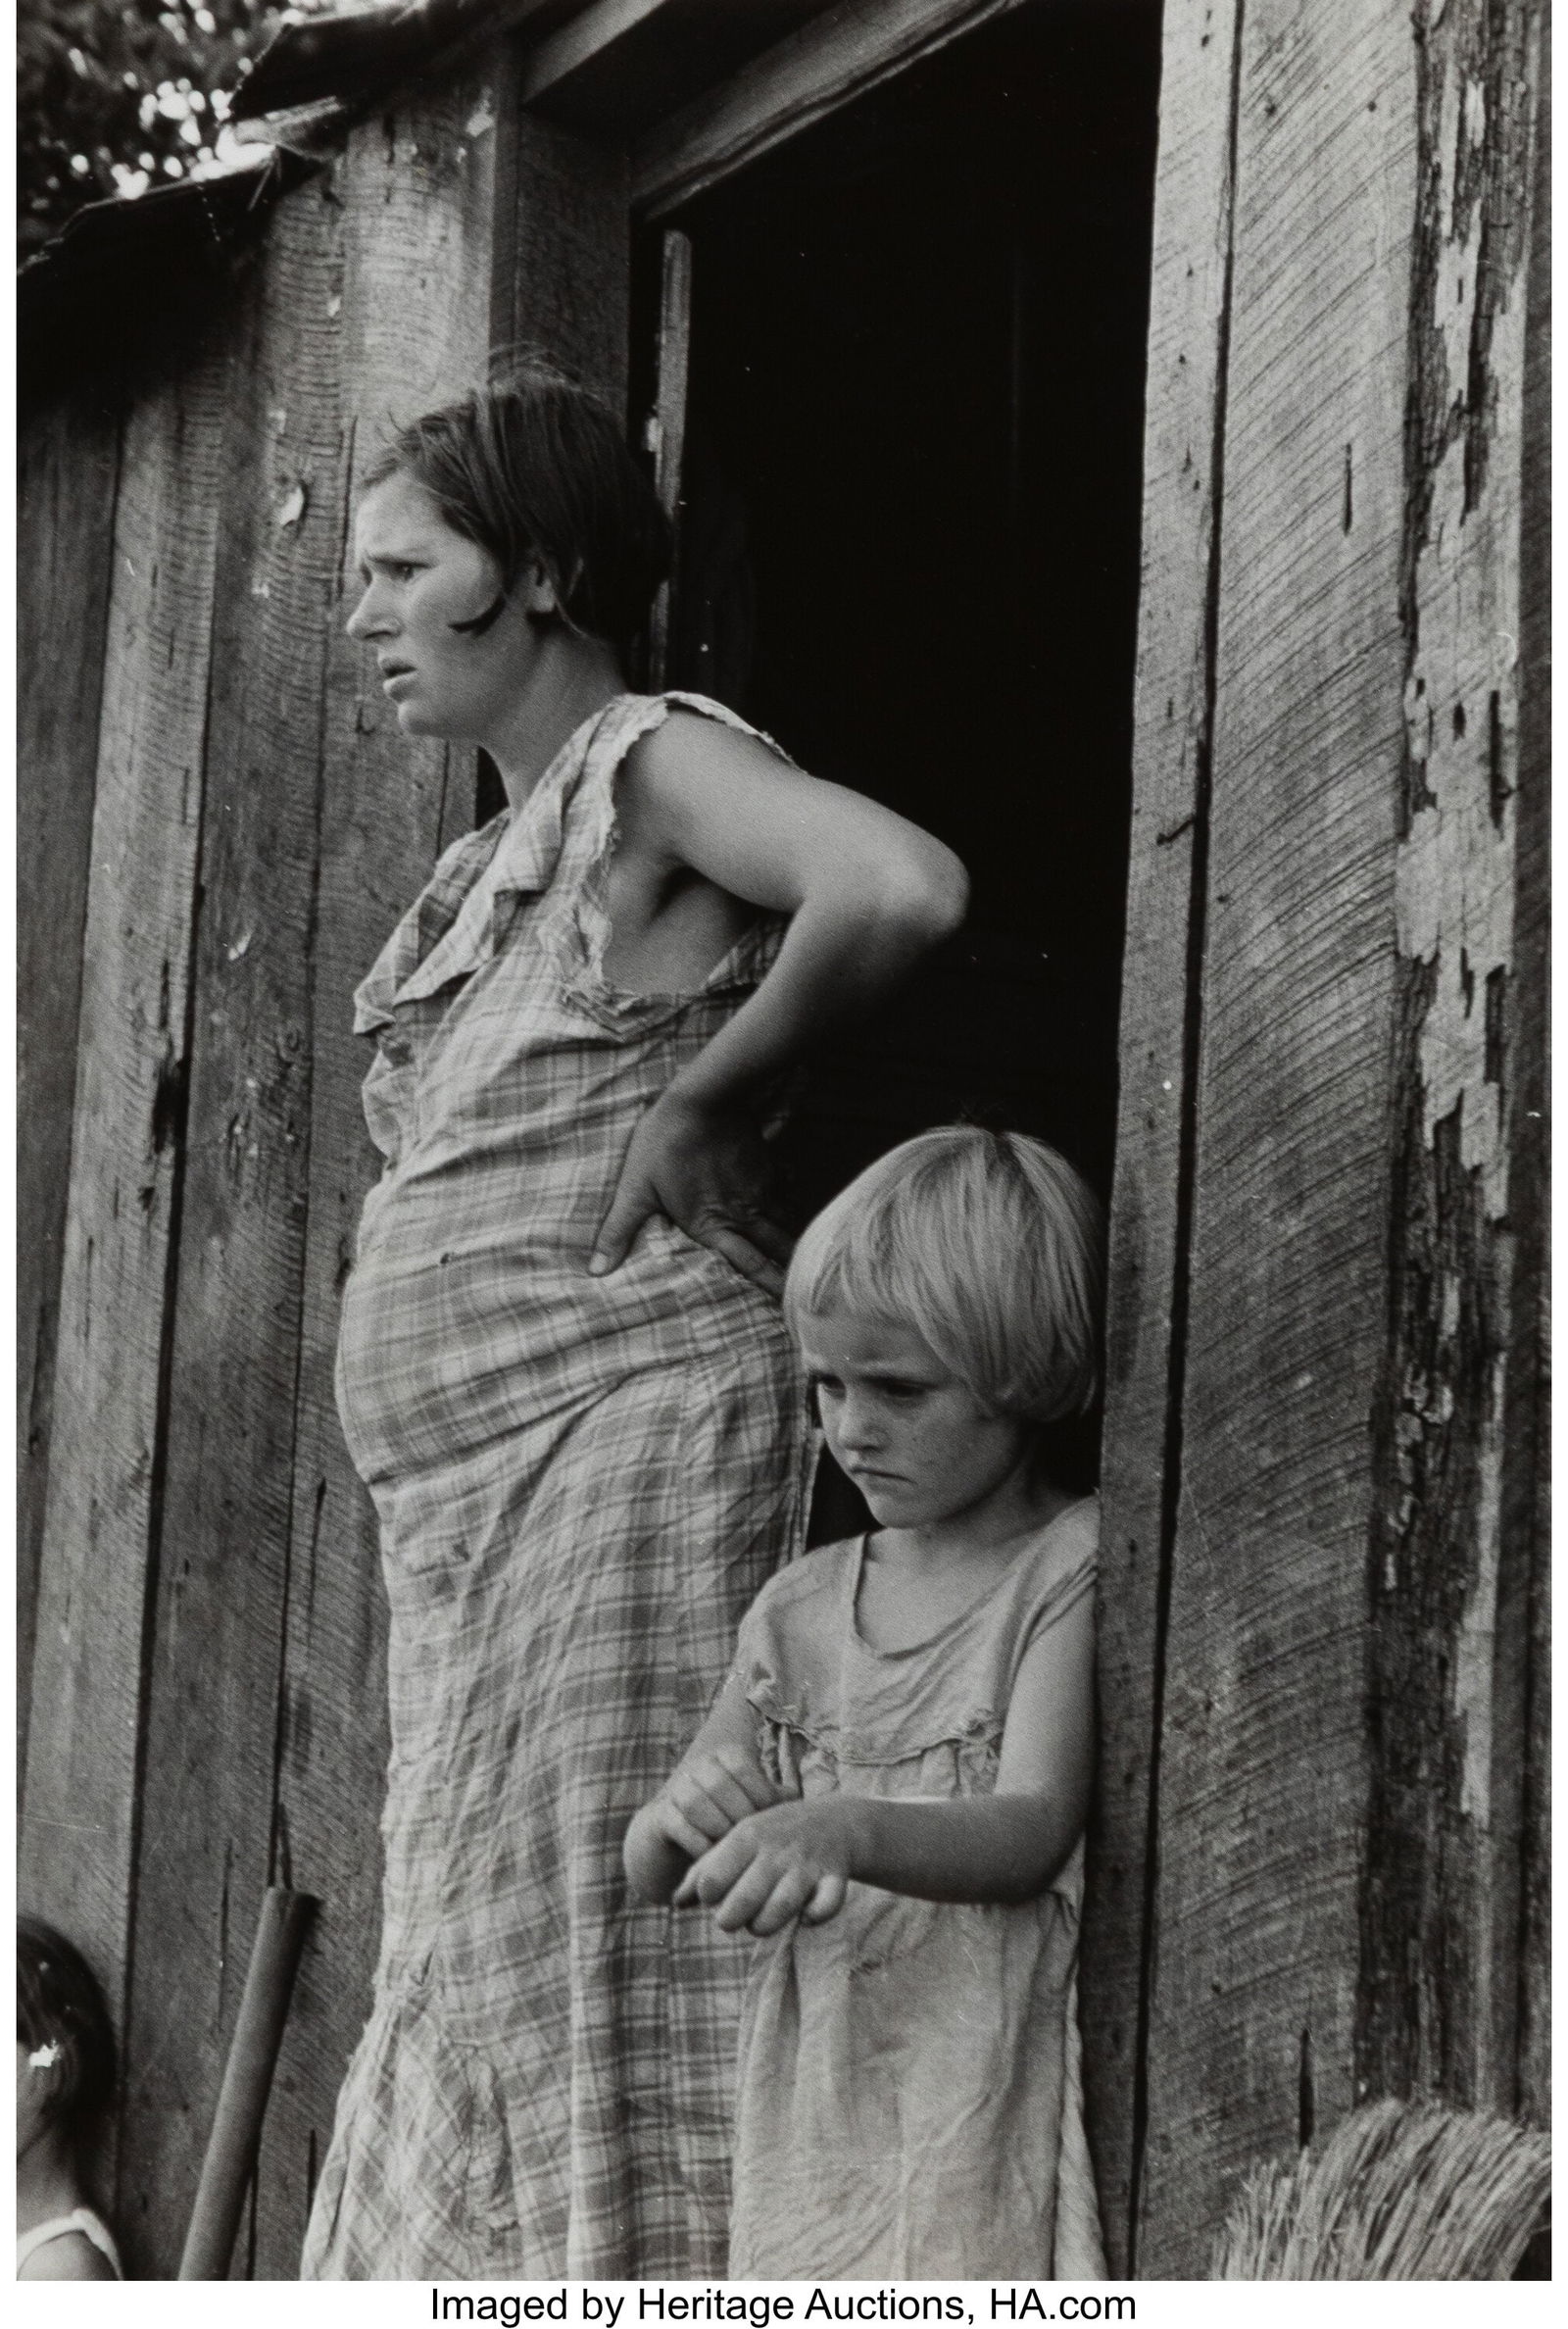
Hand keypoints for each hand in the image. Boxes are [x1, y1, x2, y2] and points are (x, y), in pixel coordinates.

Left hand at [589, 1091, 793, 1292]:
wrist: (705, 1097)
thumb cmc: (665, 1142)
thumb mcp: (635, 1187)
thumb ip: (618, 1231)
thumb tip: (596, 1270)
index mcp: (712, 1225)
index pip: (750, 1265)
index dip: (770, 1287)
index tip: (785, 1307)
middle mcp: (744, 1213)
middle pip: (779, 1249)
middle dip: (792, 1272)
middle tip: (804, 1292)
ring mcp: (761, 1190)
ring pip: (788, 1225)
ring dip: (795, 1244)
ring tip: (803, 1262)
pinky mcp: (768, 1168)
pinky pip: (788, 1195)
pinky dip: (792, 1210)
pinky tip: (792, 1214)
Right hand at [651, 1748, 786, 1861]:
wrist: (684, 1839)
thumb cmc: (734, 1819)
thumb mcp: (756, 1805)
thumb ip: (778, 1799)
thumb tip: (801, 1803)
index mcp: (726, 1756)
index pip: (743, 1768)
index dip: (759, 1796)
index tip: (771, 1824)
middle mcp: (699, 1767)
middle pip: (719, 1785)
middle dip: (739, 1816)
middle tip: (753, 1842)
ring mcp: (676, 1789)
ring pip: (694, 1802)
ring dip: (717, 1828)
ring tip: (733, 1849)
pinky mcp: (660, 1816)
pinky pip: (677, 1824)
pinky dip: (698, 1843)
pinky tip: (714, 1857)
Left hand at [673, 1800, 852, 1934]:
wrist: (833, 1821)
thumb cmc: (773, 1836)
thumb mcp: (737, 1840)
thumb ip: (705, 1870)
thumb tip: (676, 1903)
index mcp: (747, 1836)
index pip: (712, 1879)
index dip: (706, 1897)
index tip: (713, 1897)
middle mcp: (776, 1850)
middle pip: (744, 1899)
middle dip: (730, 1920)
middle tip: (732, 1919)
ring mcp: (806, 1864)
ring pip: (782, 1906)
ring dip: (765, 1925)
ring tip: (758, 1924)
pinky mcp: (834, 1877)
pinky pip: (826, 1904)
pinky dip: (815, 1916)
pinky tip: (805, 1916)